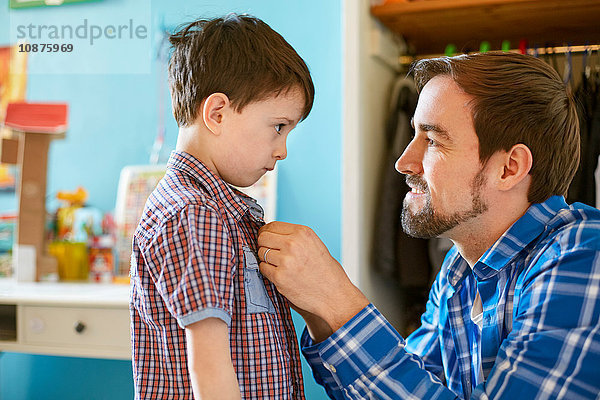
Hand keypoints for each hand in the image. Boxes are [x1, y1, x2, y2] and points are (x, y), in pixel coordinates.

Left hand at [258, 221, 368, 336]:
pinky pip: (263, 268)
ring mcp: (285, 261)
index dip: (267, 233)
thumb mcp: (314, 245)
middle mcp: (293, 244)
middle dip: (264, 244)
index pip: (272, 225)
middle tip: (272, 253)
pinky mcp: (280, 277)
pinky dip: (268, 271)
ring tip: (280, 265)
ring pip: (261, 253)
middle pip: (263, 237)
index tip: (268, 239)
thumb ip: (294, 237)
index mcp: (303, 233)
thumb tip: (272, 234)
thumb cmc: (327, 272)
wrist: (334, 295)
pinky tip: (280, 274)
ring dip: (266, 259)